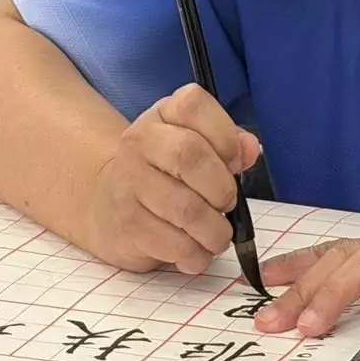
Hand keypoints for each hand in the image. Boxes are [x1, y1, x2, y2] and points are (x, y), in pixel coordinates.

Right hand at [83, 85, 261, 273]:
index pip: (193, 104)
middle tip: (227, 205)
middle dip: (222, 189)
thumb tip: (251, 149)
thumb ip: (230, 145)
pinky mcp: (126, 223)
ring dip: (215, 231)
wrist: (108, 202)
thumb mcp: (197, 146)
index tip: (235, 163)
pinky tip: (197, 252)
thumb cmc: (167, 173)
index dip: (224, 135)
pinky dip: (196, 255)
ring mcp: (128, 182)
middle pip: (190, 156)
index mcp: (164, 114)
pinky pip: (174, 244)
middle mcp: (140, 141)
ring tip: (218, 236)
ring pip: (186, 208)